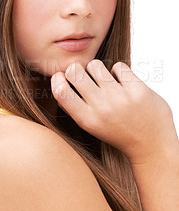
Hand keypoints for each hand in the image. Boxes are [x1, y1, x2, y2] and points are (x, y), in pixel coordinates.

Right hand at [51, 60, 177, 164]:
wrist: (152, 146)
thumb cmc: (118, 133)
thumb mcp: (91, 126)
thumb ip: (75, 107)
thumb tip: (60, 80)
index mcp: (87, 120)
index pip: (60, 91)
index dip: (58, 79)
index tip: (63, 77)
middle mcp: (101, 108)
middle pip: (74, 71)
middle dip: (76, 69)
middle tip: (84, 75)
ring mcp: (120, 98)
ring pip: (95, 65)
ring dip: (98, 69)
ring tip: (105, 80)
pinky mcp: (138, 89)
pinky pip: (118, 66)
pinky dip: (119, 72)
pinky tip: (123, 84)